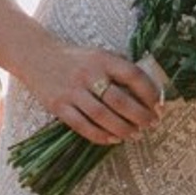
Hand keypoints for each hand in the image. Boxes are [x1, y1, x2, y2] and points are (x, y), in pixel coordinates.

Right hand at [26, 44, 163, 146]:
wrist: (36, 56)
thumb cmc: (76, 59)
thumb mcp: (99, 55)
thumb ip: (119, 68)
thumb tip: (148, 90)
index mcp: (102, 59)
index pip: (132, 75)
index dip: (150, 92)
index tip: (159, 105)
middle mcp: (88, 74)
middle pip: (119, 100)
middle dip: (140, 116)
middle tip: (152, 124)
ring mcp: (72, 91)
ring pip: (102, 116)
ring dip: (123, 129)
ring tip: (136, 135)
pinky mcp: (58, 106)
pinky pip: (82, 126)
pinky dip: (100, 135)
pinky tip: (113, 139)